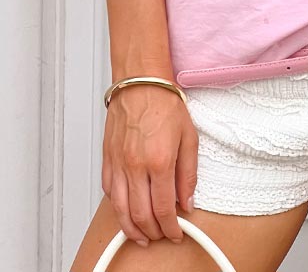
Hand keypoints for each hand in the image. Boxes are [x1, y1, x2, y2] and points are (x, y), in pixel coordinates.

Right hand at [101, 84, 197, 246]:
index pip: (163, 208)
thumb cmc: (164, 102)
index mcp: (159, 161)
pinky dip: (117, 207)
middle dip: (152, 232)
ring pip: (120, 209)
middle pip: (140, 215)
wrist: (141, 81)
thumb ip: (188, 173)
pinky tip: (126, 210)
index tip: (176, 232)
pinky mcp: (107, 159)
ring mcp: (118, 163)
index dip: (170, 227)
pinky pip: (109, 192)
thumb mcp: (189, 137)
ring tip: (142, 235)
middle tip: (161, 235)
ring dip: (131, 228)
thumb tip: (187, 201)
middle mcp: (136, 166)